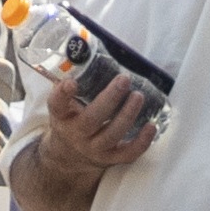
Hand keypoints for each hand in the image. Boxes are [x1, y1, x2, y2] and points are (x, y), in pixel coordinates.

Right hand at [40, 56, 162, 176]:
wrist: (69, 157)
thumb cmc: (70, 120)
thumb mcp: (63, 105)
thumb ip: (71, 84)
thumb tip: (84, 51)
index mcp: (61, 117)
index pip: (57, 105)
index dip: (63, 94)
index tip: (71, 82)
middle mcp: (76, 134)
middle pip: (91, 119)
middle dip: (109, 99)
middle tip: (123, 80)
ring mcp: (94, 149)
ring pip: (112, 135)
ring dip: (127, 115)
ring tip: (138, 96)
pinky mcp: (111, 159)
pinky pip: (128, 154)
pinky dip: (142, 142)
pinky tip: (151, 125)